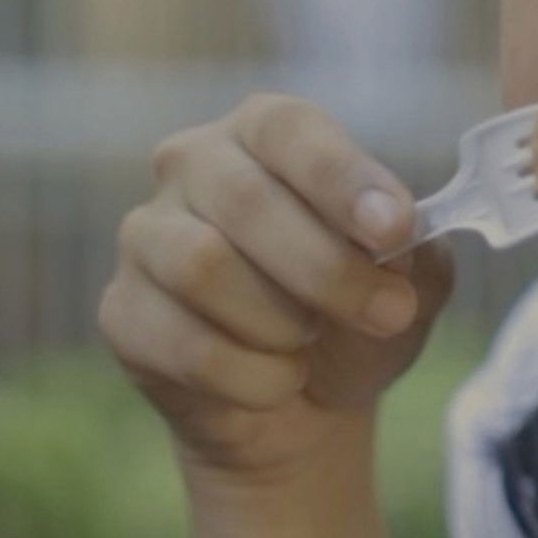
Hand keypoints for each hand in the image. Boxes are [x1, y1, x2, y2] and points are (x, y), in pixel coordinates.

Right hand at [101, 96, 453, 488]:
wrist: (303, 406)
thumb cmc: (355, 315)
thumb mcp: (411, 282)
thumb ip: (416, 255)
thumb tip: (396, 246)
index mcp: (266, 131)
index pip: (290, 131)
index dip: (343, 179)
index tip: (395, 228)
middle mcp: (193, 164)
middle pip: (245, 202)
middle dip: (328, 269)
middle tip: (387, 314)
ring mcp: (145, 236)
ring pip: (202, 267)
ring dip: (281, 322)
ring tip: (311, 341)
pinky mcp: (121, 312)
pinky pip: (183, 344)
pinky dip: (252, 378)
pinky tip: (276, 380)